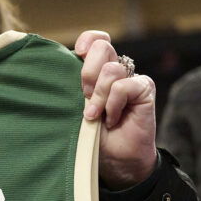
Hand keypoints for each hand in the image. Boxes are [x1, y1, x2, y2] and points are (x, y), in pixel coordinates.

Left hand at [75, 31, 157, 189]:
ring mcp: (131, 78)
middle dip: (88, 71)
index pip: (96, 40)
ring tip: (95, 116)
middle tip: (83, 95)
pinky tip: (112, 120)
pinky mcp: (144, 89)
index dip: (87, 40)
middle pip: (102, 47)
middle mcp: (115, 70)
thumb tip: (56, 71)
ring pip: (111, 69)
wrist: (116, 161)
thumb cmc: (92, 136)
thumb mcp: (75, 109)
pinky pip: (124, 86)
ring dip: (99, 96)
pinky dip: (113, 104)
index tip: (78, 53)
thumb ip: (71, 88)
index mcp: (97, 70)